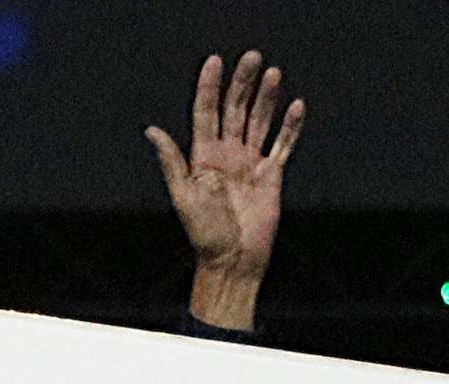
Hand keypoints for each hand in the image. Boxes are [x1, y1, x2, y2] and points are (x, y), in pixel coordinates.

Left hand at [146, 50, 300, 328]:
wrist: (232, 261)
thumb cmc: (204, 234)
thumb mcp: (183, 196)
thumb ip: (172, 161)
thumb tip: (152, 130)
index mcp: (203, 156)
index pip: (206, 112)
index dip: (209, 87)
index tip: (214, 61)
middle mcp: (227, 154)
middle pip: (235, 110)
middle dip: (243, 83)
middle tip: (252, 57)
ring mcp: (250, 162)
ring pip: (259, 121)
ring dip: (266, 97)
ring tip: (272, 73)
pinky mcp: (271, 174)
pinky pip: (282, 145)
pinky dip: (290, 127)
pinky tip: (296, 105)